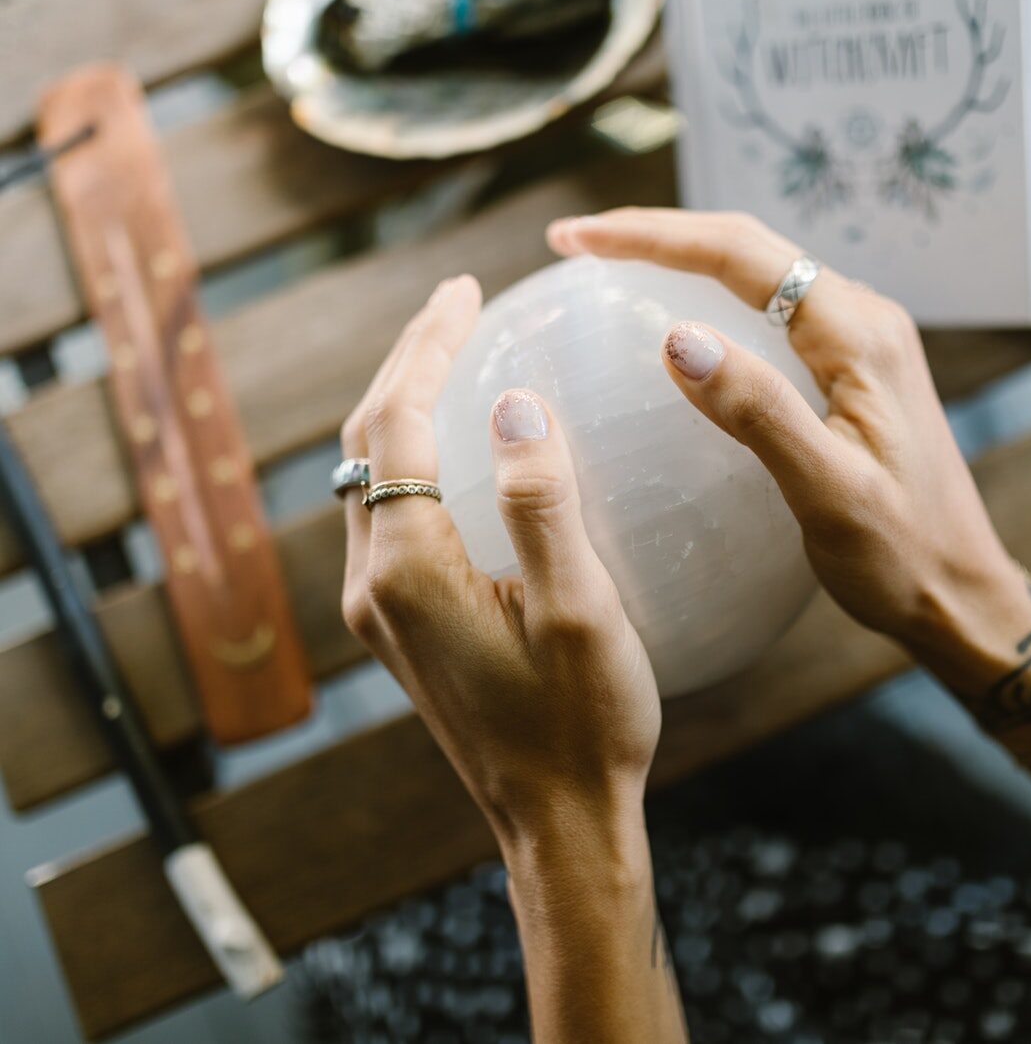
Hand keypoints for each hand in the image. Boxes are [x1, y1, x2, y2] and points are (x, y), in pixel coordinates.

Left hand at [339, 276, 659, 849]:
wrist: (557, 823)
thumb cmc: (583, 724)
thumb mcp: (580, 612)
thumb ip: (541, 503)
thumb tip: (511, 403)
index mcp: (407, 570)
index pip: (395, 424)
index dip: (428, 346)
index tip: (468, 289)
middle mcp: (373, 583)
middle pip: (365, 441)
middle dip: (406, 362)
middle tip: (459, 303)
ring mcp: (380, 608)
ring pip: (370, 477)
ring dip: (403, 407)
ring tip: (455, 354)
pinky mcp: (401, 626)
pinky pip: (390, 514)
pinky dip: (415, 457)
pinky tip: (461, 446)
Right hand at [547, 209, 1030, 692]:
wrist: (962, 593)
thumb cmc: (901, 557)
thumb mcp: (827, 493)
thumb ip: (758, 412)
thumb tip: (676, 338)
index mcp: (859, 336)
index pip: (742, 255)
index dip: (653, 236)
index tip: (577, 240)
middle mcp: (864, 320)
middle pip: (749, 248)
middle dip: (659, 234)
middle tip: (575, 243)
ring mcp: (862, 343)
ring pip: (760, 274)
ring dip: (685, 258)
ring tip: (610, 264)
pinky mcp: (854, 372)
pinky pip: (773, 314)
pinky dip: (714, 299)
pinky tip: (677, 322)